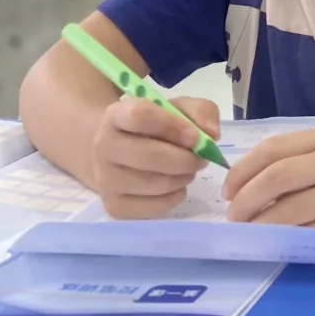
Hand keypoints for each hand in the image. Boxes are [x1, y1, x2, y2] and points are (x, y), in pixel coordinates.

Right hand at [91, 96, 217, 218]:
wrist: (121, 154)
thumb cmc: (154, 127)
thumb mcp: (178, 108)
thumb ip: (200, 112)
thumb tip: (212, 134)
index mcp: (116, 115)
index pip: (140, 116)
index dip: (173, 126)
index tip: (196, 137)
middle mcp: (103, 147)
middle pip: (149, 156)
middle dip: (185, 159)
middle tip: (199, 158)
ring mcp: (105, 180)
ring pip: (155, 184)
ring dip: (183, 177)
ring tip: (187, 169)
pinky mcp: (114, 207)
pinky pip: (156, 206)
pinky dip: (176, 196)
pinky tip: (176, 185)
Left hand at [222, 128, 314, 231]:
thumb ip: (302, 154)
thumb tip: (253, 180)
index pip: (273, 151)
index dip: (243, 171)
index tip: (228, 190)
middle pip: (277, 179)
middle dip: (246, 200)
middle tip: (233, 215)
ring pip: (291, 212)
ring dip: (262, 224)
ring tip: (249, 231)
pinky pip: (313, 234)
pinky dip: (289, 239)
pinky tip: (278, 242)